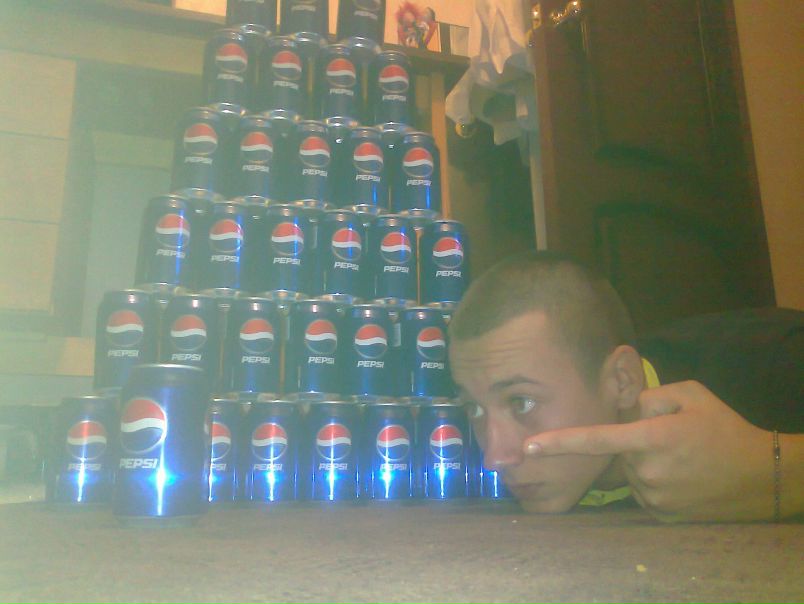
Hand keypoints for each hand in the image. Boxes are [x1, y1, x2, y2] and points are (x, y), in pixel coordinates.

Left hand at [523, 381, 776, 521]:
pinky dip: (654, 483)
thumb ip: (649, 396)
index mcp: (651, 436)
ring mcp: (653, 496)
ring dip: (644, 464)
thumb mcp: (690, 394)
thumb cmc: (723, 428)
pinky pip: (641, 493)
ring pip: (629, 473)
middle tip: (671, 439)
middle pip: (619, 452)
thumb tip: (625, 409)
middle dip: (633, 443)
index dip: (559, 442)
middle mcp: (646, 469)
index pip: (596, 438)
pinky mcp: (660, 515)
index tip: (527, 447)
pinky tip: (681, 477)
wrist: (761, 476)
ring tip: (681, 459)